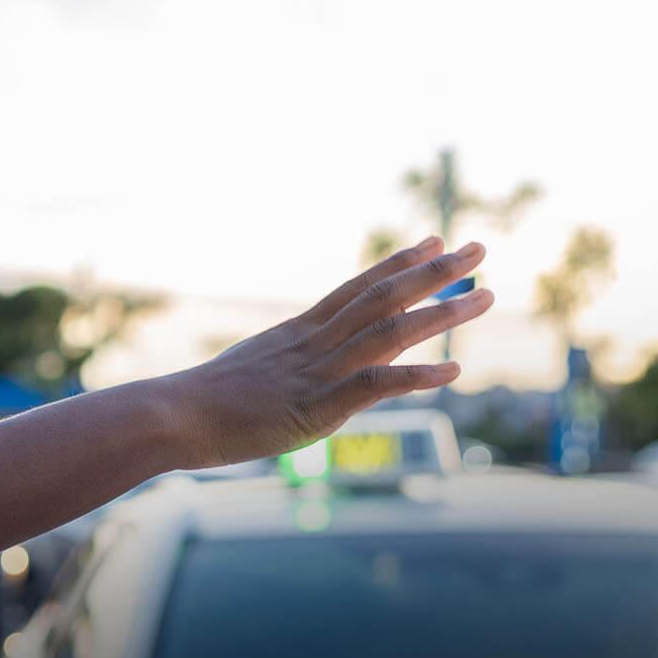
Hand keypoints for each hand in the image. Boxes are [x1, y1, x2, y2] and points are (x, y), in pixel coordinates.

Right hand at [159, 237, 493, 468]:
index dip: (399, 264)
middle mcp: (313, 343)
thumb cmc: (199, 403)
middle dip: (434, 272)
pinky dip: (415, 376)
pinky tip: (452, 370)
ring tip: (484, 297)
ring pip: (388, 333)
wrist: (173, 415)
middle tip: (478, 249)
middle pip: (382, 298)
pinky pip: (374, 385)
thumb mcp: (248, 372)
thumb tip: (294, 373)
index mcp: (297, 333)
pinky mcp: (317, 408)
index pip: (358, 288)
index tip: (433, 241)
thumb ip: (282, 367)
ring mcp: (317, 373)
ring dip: (440, 314)